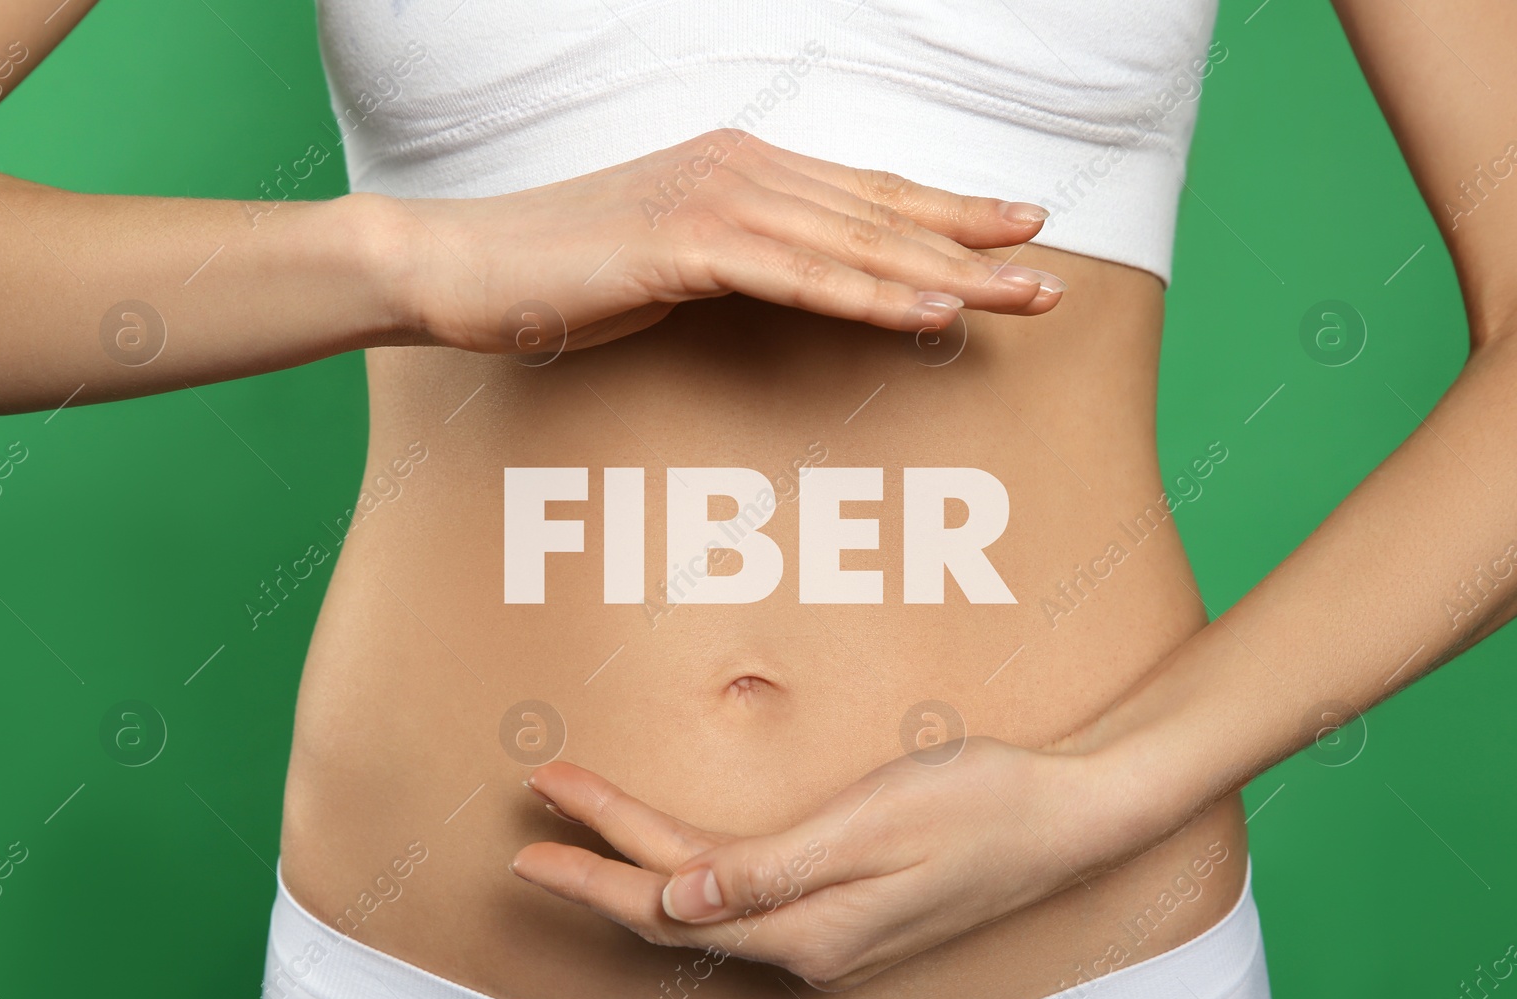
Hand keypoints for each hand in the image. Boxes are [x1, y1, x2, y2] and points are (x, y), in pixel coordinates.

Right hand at [385, 128, 1066, 354]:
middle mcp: (742, 169)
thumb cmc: (562, 270)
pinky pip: (799, 277)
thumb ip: (740, 260)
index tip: (1019, 229)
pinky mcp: (686, 245)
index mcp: (742, 167)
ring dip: (948, 274)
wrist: (463, 266)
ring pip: (857, 245)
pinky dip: (870, 296)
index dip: (950, 212)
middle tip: (1053, 275)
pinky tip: (931, 312)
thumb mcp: (670, 261)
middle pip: (882, 214)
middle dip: (974, 246)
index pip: (868, 194)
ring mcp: (716, 201)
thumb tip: (793, 283)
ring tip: (1024, 297)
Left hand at [510, 736, 1113, 990]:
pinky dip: (695, 872)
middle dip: (600, 868)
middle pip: (676, 913)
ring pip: (707, 907)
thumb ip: (769, 870)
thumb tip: (675, 903)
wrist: (1069, 815)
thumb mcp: (873, 824)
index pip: (671, 902)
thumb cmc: (982, 802)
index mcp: (810, 928)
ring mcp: (831, 934)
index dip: (597, 865)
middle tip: (533, 827)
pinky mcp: (848, 911)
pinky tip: (677, 854)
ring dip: (641, 868)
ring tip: (584, 831)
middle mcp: (811, 945)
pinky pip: (745, 898)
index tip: (536, 830)